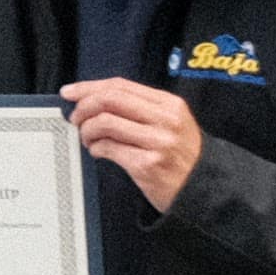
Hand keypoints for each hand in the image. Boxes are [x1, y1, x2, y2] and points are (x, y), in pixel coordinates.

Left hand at [70, 75, 206, 209]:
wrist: (205, 189)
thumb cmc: (182, 156)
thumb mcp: (172, 123)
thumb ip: (141, 109)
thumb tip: (96, 99)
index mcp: (169, 104)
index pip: (121, 86)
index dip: (89, 87)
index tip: (70, 92)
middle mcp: (164, 120)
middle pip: (110, 99)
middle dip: (83, 106)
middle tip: (74, 118)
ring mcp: (157, 143)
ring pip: (104, 123)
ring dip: (87, 131)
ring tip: (88, 139)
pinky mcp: (147, 165)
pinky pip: (108, 148)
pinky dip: (96, 148)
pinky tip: (98, 152)